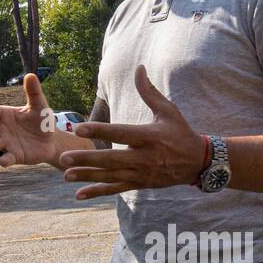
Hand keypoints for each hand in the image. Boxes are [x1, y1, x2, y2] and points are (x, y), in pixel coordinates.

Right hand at [0, 74, 63, 167]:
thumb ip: (34, 92)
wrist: (51, 140)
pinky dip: (4, 160)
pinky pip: (7, 158)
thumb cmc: (41, 121)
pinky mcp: (14, 156)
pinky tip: (2, 162)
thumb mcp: (40, 106)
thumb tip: (31, 75)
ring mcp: (7, 143)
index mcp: (5, 114)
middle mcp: (2, 129)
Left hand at [59, 65, 206, 199]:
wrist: (198, 162)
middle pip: (111, 159)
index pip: (120, 133)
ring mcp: (141, 173)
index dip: (99, 130)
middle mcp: (144, 157)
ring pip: (111, 176)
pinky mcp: (140, 183)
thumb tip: (139, 68)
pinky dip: (98, 191)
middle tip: (65, 157)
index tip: (78, 128)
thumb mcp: (168, 110)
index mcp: (149, 136)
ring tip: (66, 175)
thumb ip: (149, 91)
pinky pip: (116, 188)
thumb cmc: (181, 132)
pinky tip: (79, 194)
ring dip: (87, 176)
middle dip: (87, 159)